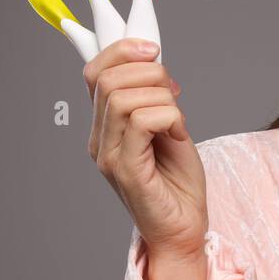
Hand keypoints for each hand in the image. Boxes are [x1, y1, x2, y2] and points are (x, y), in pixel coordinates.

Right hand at [84, 37, 207, 279]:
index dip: (122, 50)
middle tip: (175, 93)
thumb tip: (152, 59)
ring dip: (163, 98)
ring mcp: (109, 156)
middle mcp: (99, 140)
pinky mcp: (127, 170)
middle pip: (109, 79)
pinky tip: (178, 134)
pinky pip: (143, 121)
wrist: (184, 229)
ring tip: (178, 121)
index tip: (154, 50)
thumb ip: (154, 97)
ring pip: (126, 97)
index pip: (95, 72)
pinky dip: (169, 118)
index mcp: (104, 127)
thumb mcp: (168, 127)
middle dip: (151, 73)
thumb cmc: (178, 182)